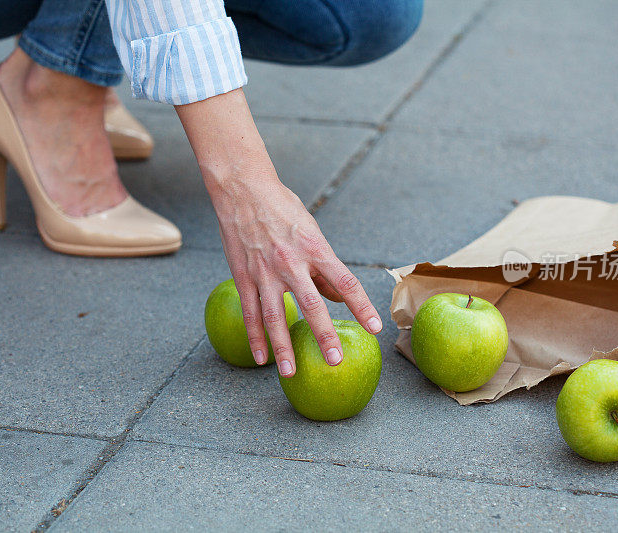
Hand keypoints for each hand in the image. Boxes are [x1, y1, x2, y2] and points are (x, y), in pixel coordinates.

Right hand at [215, 171, 381, 375]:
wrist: (243, 189)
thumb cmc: (283, 208)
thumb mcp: (312, 231)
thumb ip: (324, 266)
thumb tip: (337, 297)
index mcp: (315, 248)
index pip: (345, 282)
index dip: (361, 306)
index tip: (374, 328)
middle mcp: (292, 262)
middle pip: (312, 305)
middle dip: (324, 336)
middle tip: (335, 362)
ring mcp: (264, 271)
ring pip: (275, 316)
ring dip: (283, 347)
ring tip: (290, 373)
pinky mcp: (243, 275)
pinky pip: (250, 312)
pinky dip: (255, 337)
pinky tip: (261, 358)